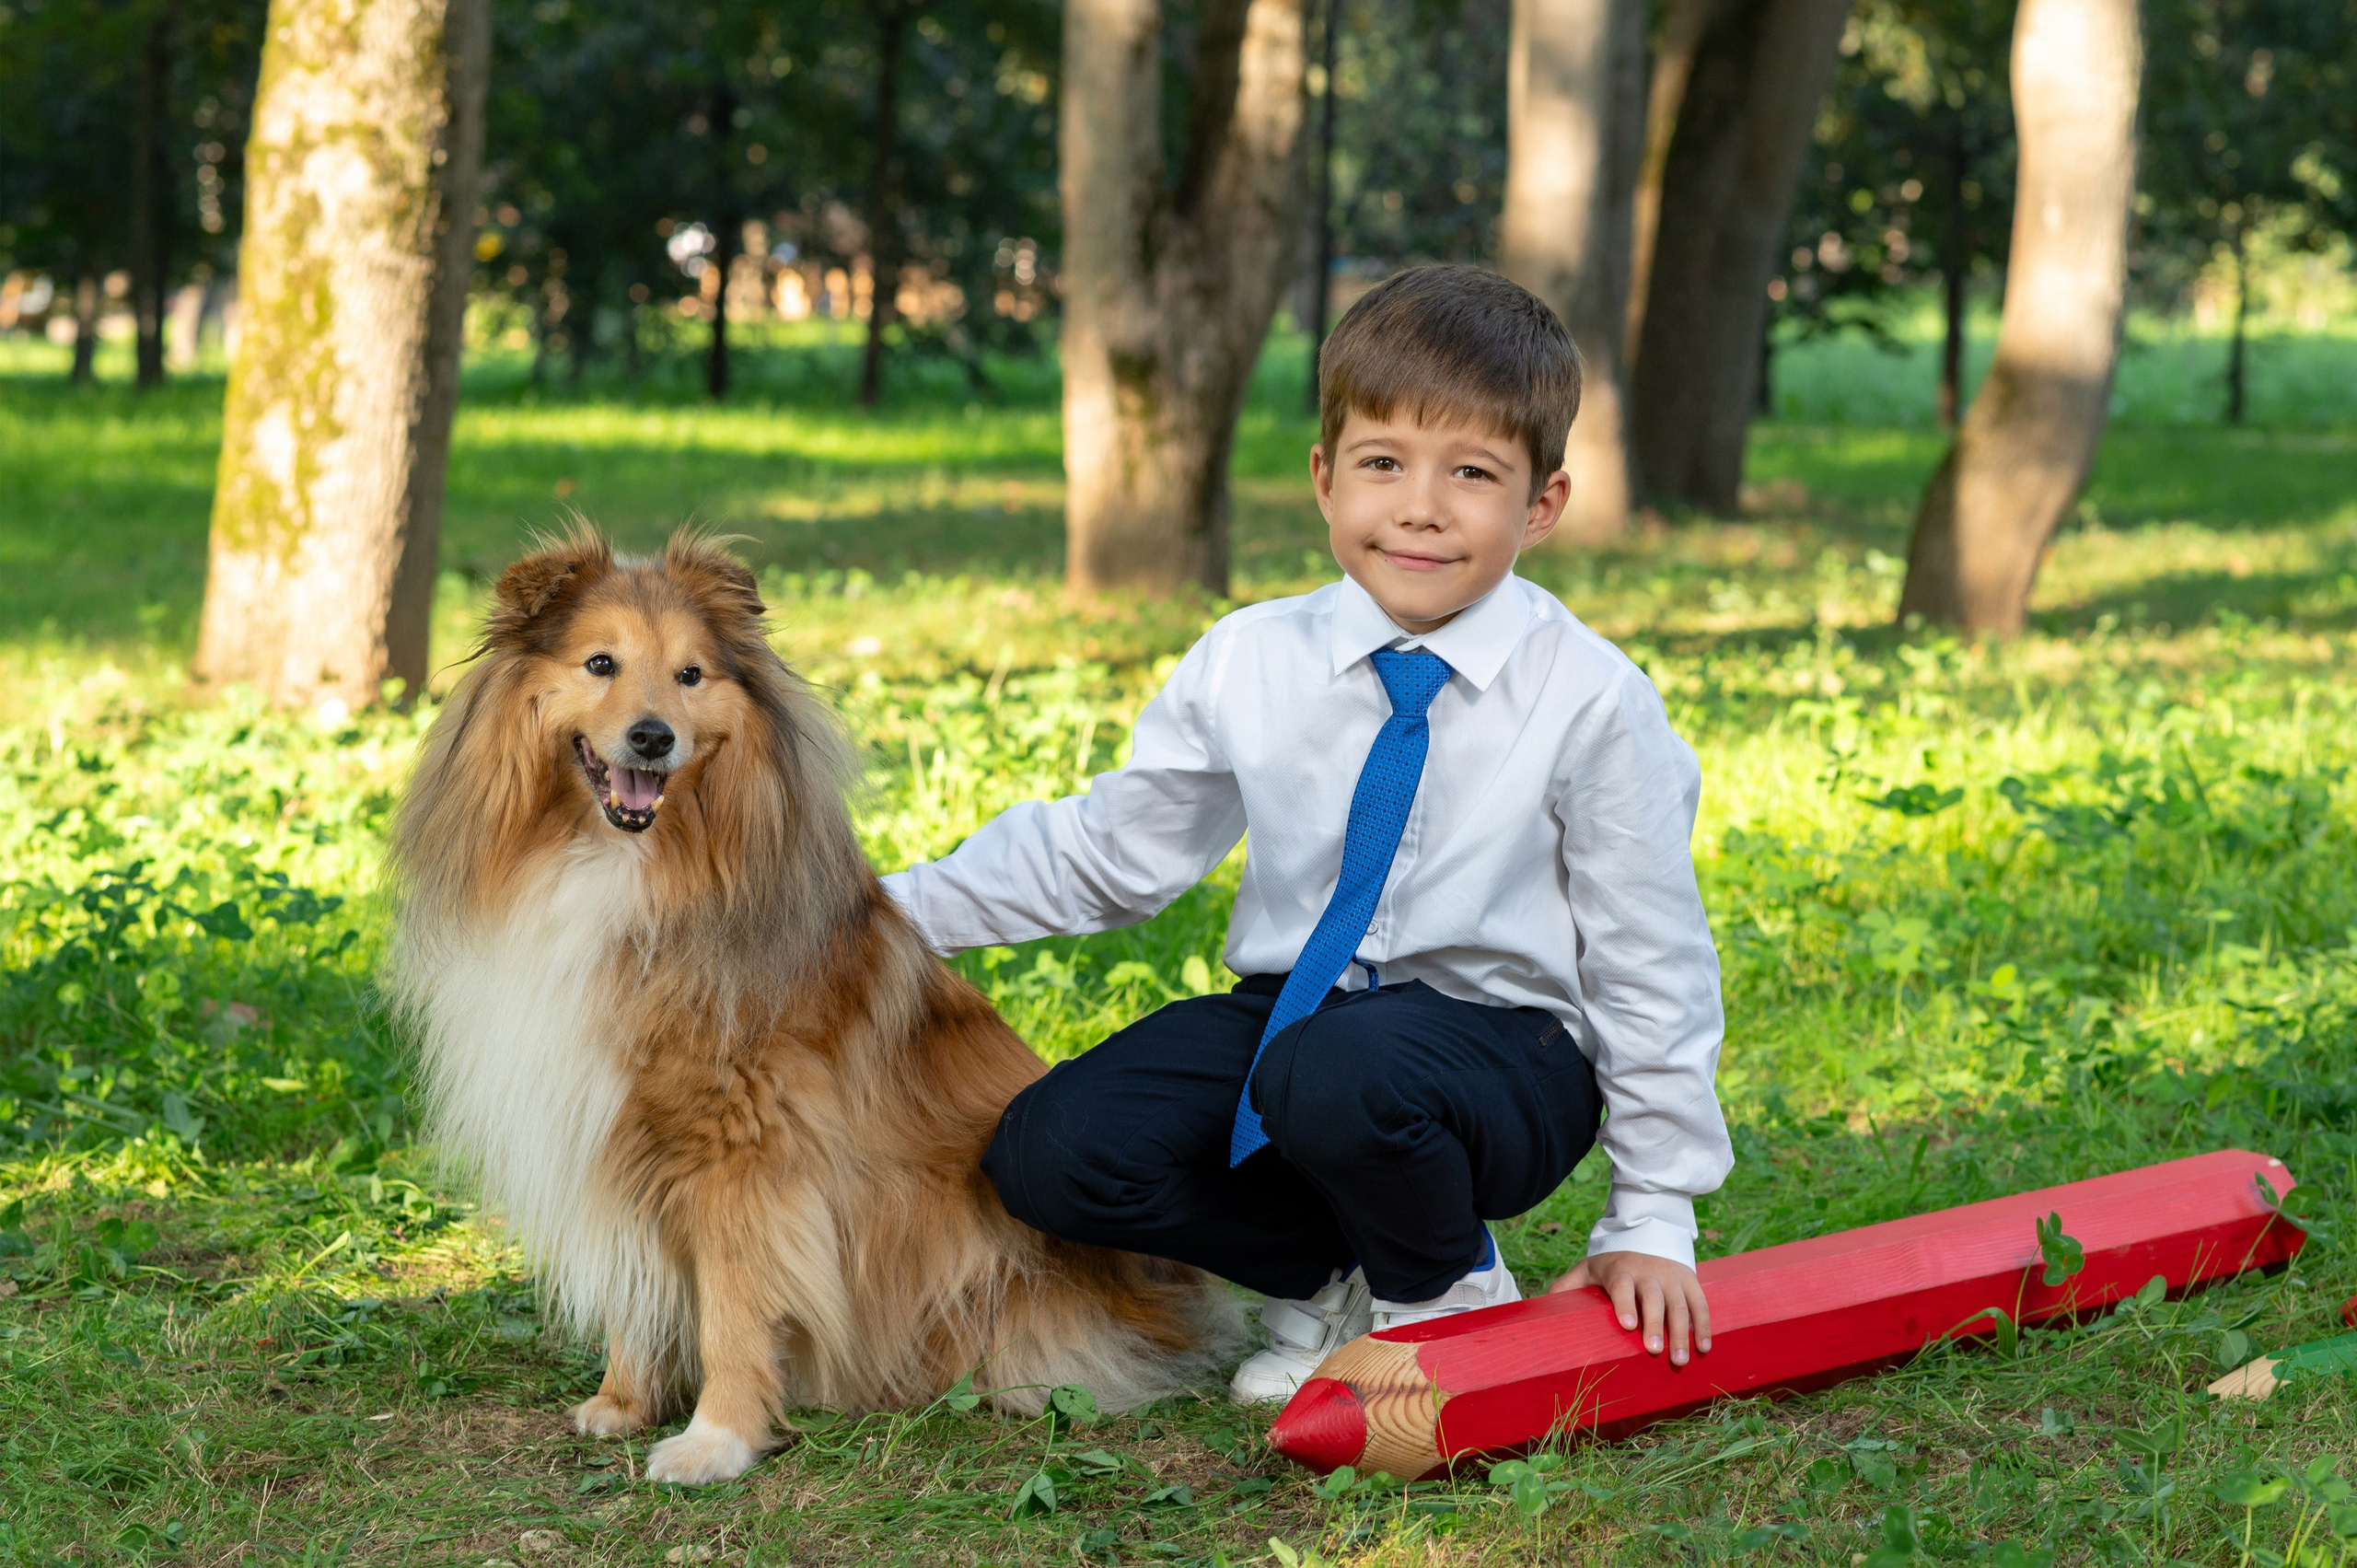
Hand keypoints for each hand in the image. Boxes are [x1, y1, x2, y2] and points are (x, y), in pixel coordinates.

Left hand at [1548, 1251, 1711, 1366]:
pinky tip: (1703, 1347)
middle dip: (1655, 1325)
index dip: (1625, 1304)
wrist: (1648, 1231)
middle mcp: (1648, 1273)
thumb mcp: (1589, 1267)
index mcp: (1621, 1270)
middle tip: (1654, 1350)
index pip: (1622, 1286)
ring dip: (1681, 1333)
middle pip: (1653, 1299)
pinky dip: (1703, 1325)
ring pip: (1679, 1305)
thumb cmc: (1614, 1261)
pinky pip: (1700, 1303)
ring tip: (1679, 1360)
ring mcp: (1671, 1276)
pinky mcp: (1690, 1280)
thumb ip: (1568, 1285)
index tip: (1627, 1325)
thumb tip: (1543, 1304)